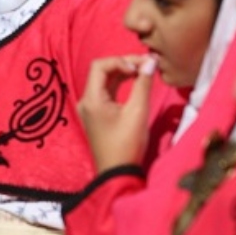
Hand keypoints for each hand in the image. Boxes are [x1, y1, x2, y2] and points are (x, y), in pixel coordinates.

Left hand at [78, 55, 156, 173]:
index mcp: (91, 99)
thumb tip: (150, 62)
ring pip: (105, 81)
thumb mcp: (138, 112)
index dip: (121, 61)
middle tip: (145, 65)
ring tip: (143, 71)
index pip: (100, 65)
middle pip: (101, 71)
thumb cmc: (127, 144)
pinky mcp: (97, 114)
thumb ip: (143, 84)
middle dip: (123, 64)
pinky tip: (135, 82)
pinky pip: (106, 92)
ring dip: (122, 73)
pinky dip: (120, 85)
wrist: (117, 173)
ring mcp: (90, 108)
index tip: (140, 67)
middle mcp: (86, 101)